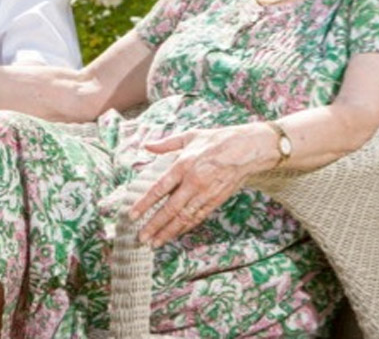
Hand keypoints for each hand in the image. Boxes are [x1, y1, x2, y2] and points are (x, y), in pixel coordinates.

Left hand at [128, 126, 259, 247]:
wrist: (246, 150)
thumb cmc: (215, 140)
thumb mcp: (189, 136)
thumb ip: (166, 144)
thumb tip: (146, 145)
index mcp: (183, 165)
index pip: (159, 189)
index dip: (145, 204)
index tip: (132, 215)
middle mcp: (193, 182)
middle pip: (170, 209)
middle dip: (154, 225)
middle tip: (141, 238)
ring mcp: (205, 194)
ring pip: (184, 218)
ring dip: (168, 232)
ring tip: (155, 243)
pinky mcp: (215, 201)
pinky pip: (197, 218)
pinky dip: (185, 228)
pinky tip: (174, 234)